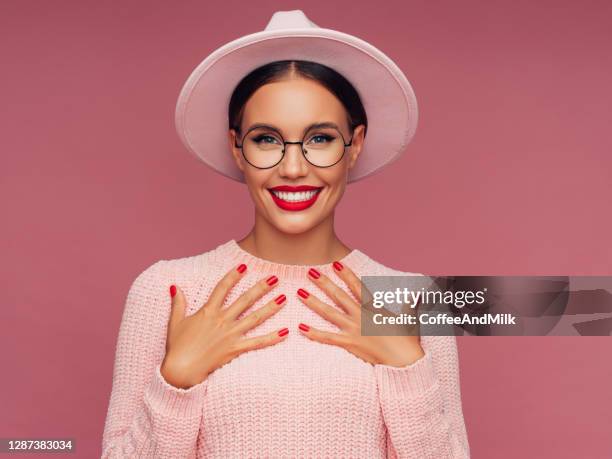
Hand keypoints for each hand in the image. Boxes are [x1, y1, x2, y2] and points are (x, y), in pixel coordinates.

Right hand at [160, 264, 287, 388]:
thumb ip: (178, 304)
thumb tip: (174, 287)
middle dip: (261, 287)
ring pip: (255, 317)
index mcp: (207, 311)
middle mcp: (221, 320)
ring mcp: (230, 334)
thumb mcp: (175, 322)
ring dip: (270, 307)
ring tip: (284, 298)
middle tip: (275, 278)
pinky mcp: (235, 349)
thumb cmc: (177, 348)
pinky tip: (285, 332)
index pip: (222, 288)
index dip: (233, 276)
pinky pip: (257, 342)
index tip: (244, 266)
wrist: (180, 370)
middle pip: (245, 299)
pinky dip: (272, 338)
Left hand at [297, 263, 424, 367]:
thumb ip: (410, 305)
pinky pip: (328, 338)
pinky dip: (314, 333)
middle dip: (324, 283)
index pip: (357, 286)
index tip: (335, 263)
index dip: (346, 274)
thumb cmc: (408, 342)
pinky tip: (301, 328)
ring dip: (314, 302)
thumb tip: (418, 294)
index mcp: (374, 307)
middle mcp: (361, 316)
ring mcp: (354, 329)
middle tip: (310, 272)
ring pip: (329, 313)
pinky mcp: (350, 344)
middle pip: (339, 295)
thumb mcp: (410, 319)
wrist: (405, 362)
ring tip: (300, 292)